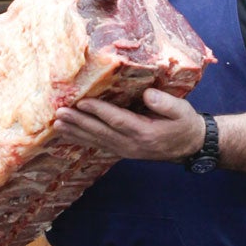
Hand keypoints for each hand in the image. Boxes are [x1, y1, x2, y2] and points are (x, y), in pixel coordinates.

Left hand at [51, 88, 206, 164]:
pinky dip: (80, 139)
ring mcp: (124, 150)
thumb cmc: (184, 124)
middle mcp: (131, 145)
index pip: (118, 120)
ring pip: (96, 140)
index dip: (99, 111)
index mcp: (145, 133)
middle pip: (101, 132)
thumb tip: (148, 94)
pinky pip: (98, 145)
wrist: (189, 146)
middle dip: (79, 122)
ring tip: (57, 124)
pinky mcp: (121, 151)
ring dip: (75, 132)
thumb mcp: (182, 111)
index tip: (82, 101)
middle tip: (60, 113)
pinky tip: (67, 134)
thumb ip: (166, 104)